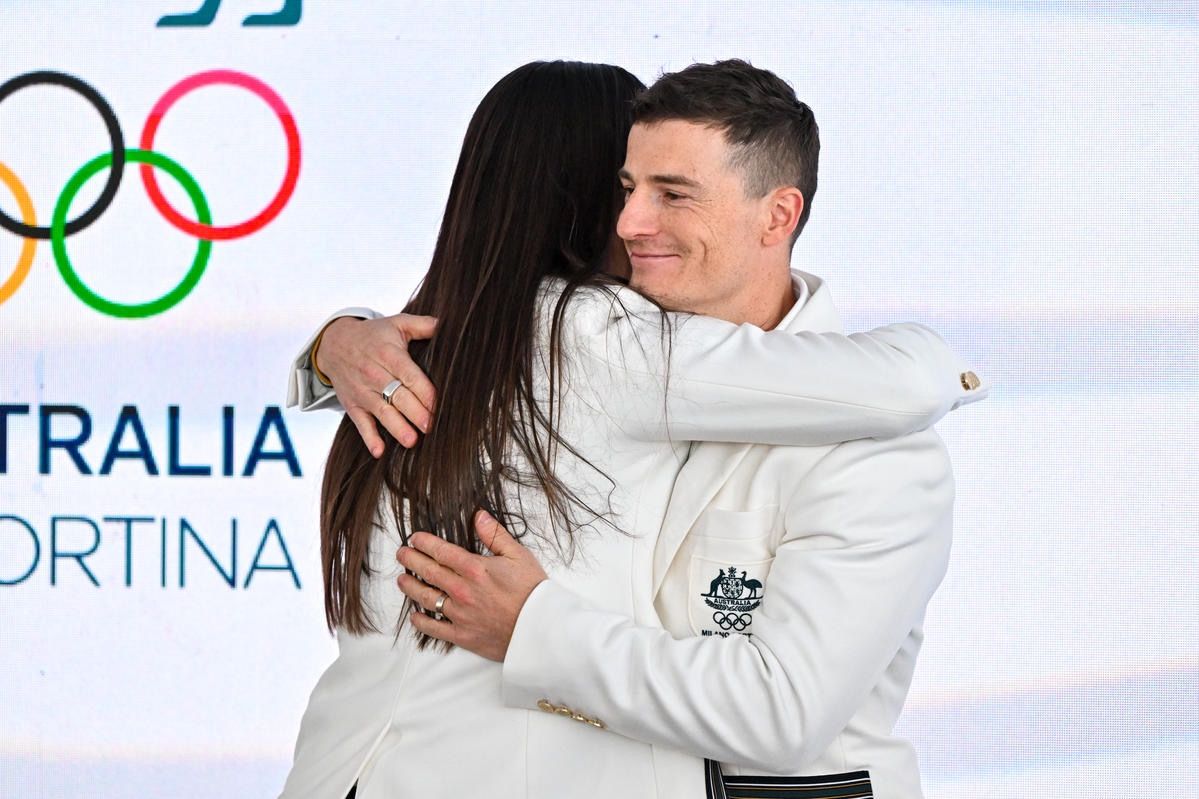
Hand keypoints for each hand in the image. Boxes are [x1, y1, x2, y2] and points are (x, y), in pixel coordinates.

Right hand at [316, 313, 437, 456]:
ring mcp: (362, 392)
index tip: (439, 405)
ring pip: (382, 412)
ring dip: (397, 427)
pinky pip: (360, 423)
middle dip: (416, 412)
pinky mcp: (352, 405)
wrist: (333, 343)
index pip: (410, 376)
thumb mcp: (397, 323)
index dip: (425, 392)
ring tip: (412, 441)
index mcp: (389, 355)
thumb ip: (424, 324)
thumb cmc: (373, 335)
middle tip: (432, 426)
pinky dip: (368, 438)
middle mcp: (375, 374)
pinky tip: (379, 451)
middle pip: (398, 396)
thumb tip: (448, 325)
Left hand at [395, 510, 547, 661]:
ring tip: (402, 580)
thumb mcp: (519, 555)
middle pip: (428, 571)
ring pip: (426, 598)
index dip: (424, 543)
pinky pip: (434, 628)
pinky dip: (421, 621)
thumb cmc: (533, 592)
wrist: (540, 629)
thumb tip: (478, 515)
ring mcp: (460, 614)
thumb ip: (495, 535)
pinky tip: (415, 615)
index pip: (441, 551)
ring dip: (410, 587)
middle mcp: (462, 591)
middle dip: (411, 560)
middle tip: (402, 554)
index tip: (415, 538)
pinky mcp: (462, 635)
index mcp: (475, 569)